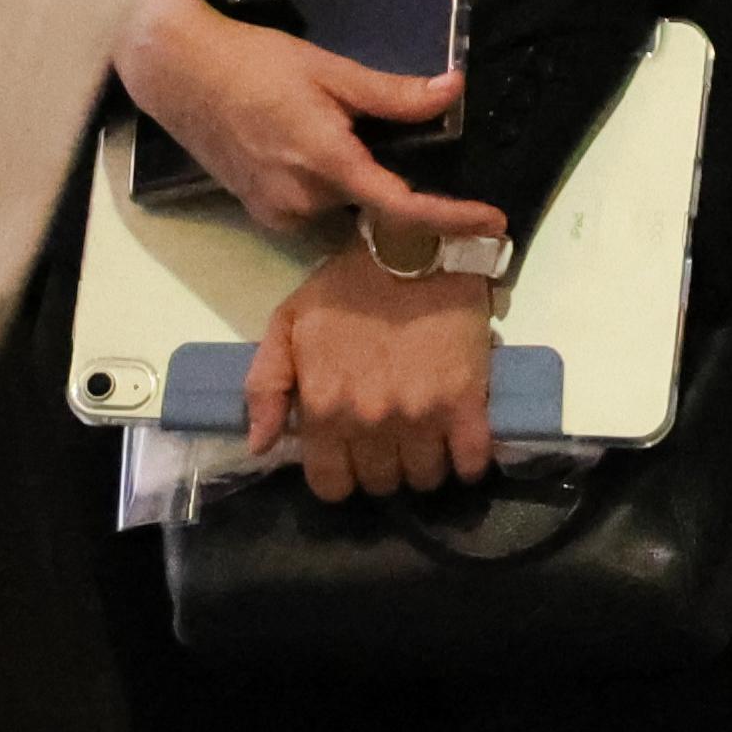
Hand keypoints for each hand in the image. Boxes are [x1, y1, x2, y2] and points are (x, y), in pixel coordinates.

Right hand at [113, 0, 506, 241]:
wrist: (179, 72)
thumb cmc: (254, 62)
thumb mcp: (329, 69)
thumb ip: (393, 94)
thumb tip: (453, 91)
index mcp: (328, 163)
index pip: (402, 207)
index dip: (451, 217)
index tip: (492, 222)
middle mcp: (304, 200)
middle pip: (372, 207)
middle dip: (393, 185)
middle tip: (394, 143)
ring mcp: (278, 212)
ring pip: (342, 208)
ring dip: (355, 183)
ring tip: (330, 128)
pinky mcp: (260, 211)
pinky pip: (313, 208)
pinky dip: (327, 186)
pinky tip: (307, 145)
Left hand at [241, 246, 497, 499]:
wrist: (417, 247)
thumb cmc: (348, 285)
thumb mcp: (288, 323)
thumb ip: (265, 386)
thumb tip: (261, 446)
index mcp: (325, 407)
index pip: (330, 485)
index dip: (338, 474)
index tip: (349, 454)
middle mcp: (371, 422)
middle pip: (379, 484)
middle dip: (380, 466)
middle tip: (387, 436)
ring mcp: (422, 417)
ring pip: (423, 479)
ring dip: (422, 464)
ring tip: (422, 434)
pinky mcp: (467, 405)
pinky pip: (470, 463)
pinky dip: (466, 461)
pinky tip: (459, 439)